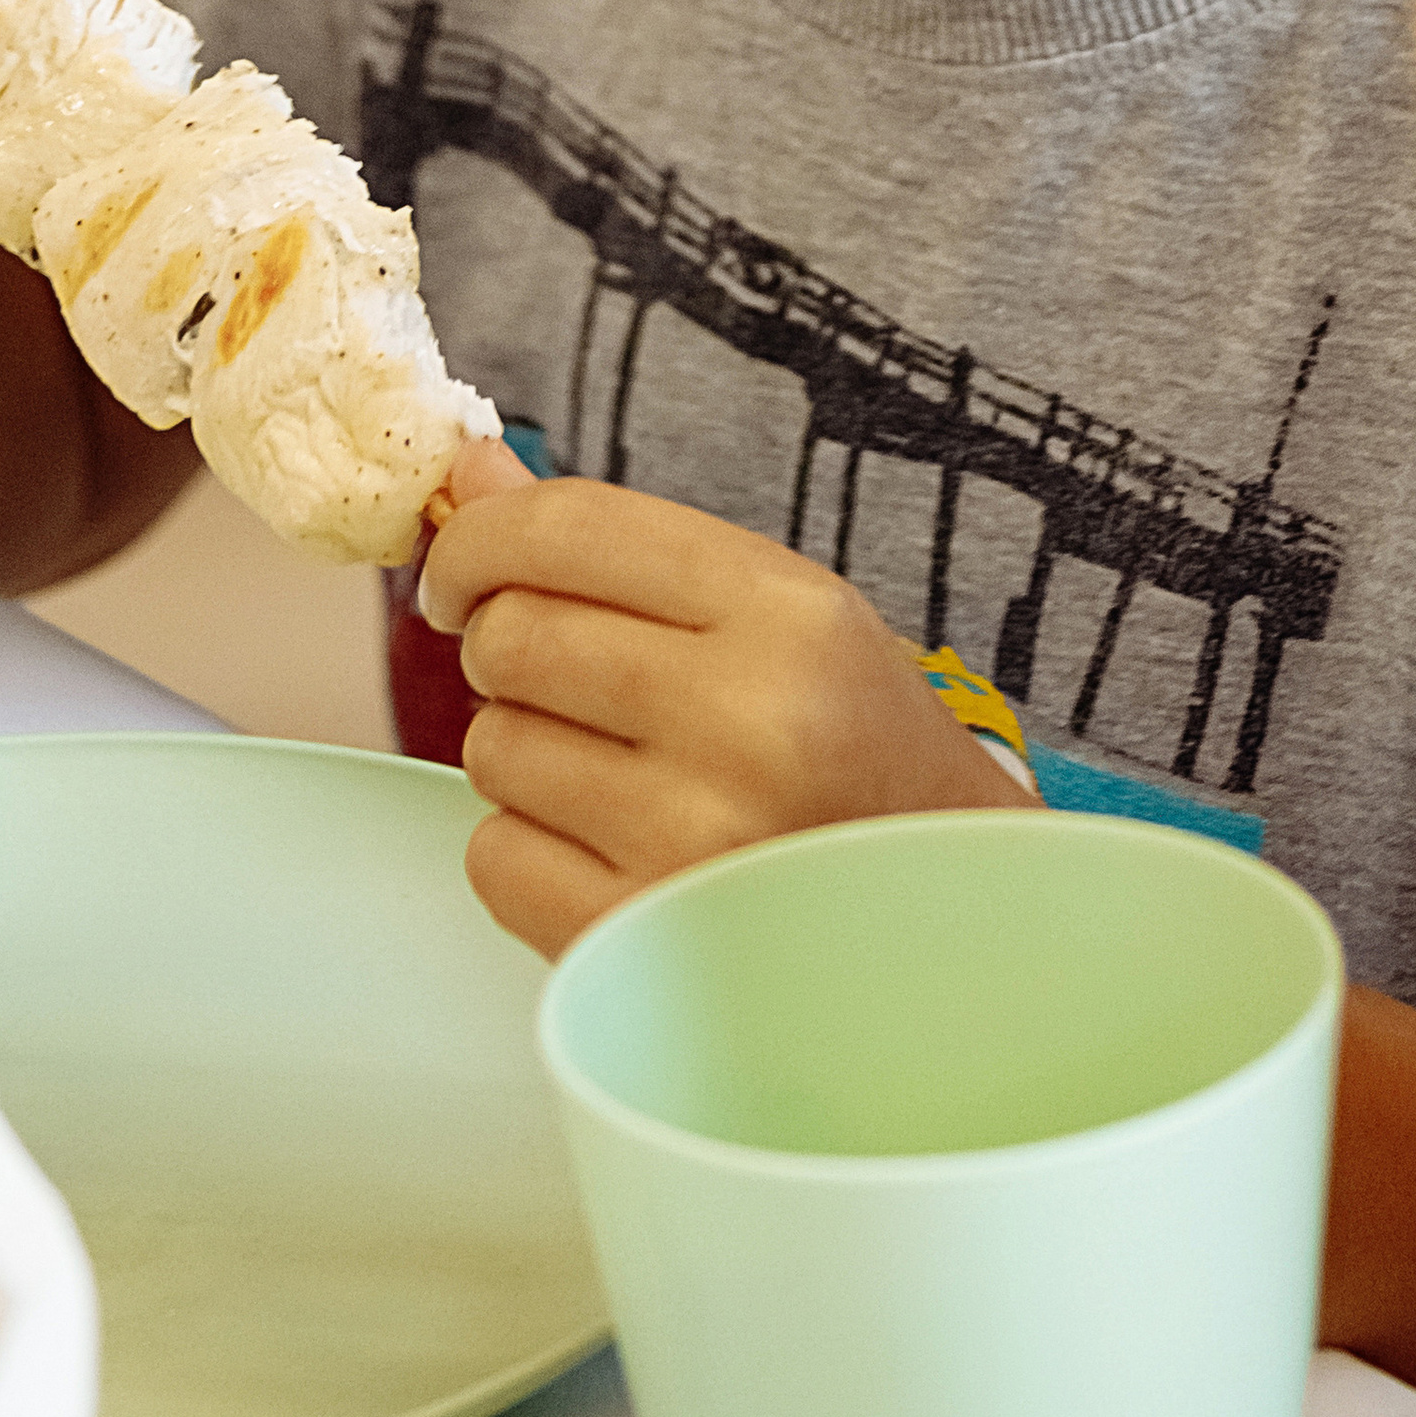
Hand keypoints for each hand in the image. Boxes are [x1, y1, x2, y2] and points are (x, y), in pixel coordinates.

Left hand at [417, 440, 1030, 953]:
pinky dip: (526, 852)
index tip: (461, 570)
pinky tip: (613, 851)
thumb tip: (469, 475)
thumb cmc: (853, 749)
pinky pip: (493, 860)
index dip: (478, 540)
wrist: (954, 925)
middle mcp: (746, 722)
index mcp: (787, 614)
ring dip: (526, 755)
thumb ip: (620, 544)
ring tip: (624, 775)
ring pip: (491, 750)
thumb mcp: (776, 613)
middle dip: (509, 649)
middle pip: (512, 636)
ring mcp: (692, 843)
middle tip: (571, 682)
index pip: (567, 527)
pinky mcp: (640, 941)